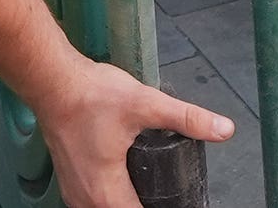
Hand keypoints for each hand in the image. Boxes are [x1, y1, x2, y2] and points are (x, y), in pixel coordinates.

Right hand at [32, 53, 234, 207]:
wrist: (53, 82)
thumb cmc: (91, 96)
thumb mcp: (146, 104)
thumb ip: (187, 118)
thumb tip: (224, 129)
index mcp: (106, 194)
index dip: (167, 205)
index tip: (181, 197)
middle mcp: (86, 202)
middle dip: (150, 203)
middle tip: (173, 191)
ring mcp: (74, 195)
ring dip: (130, 203)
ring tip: (157, 191)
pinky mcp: (70, 183)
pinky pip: (95, 203)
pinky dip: (115, 198)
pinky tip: (129, 183)